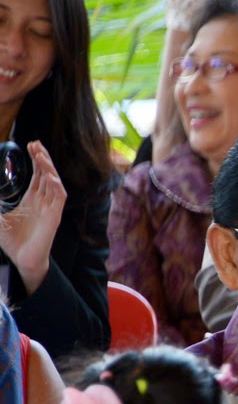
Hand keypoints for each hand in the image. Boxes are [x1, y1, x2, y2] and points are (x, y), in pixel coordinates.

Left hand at [0, 141, 65, 291]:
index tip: (30, 145)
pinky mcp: (54, 217)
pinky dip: (57, 186)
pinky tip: (51, 177)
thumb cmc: (11, 241)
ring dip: (49, 168)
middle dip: (42, 159)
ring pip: (54, 183)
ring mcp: (50, 209)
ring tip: (41, 155)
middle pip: (47, 175)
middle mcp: (43, 202)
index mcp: (31, 200)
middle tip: (36, 143)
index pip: (38, 176)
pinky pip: (60, 198)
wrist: (20, 260)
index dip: (36, 161)